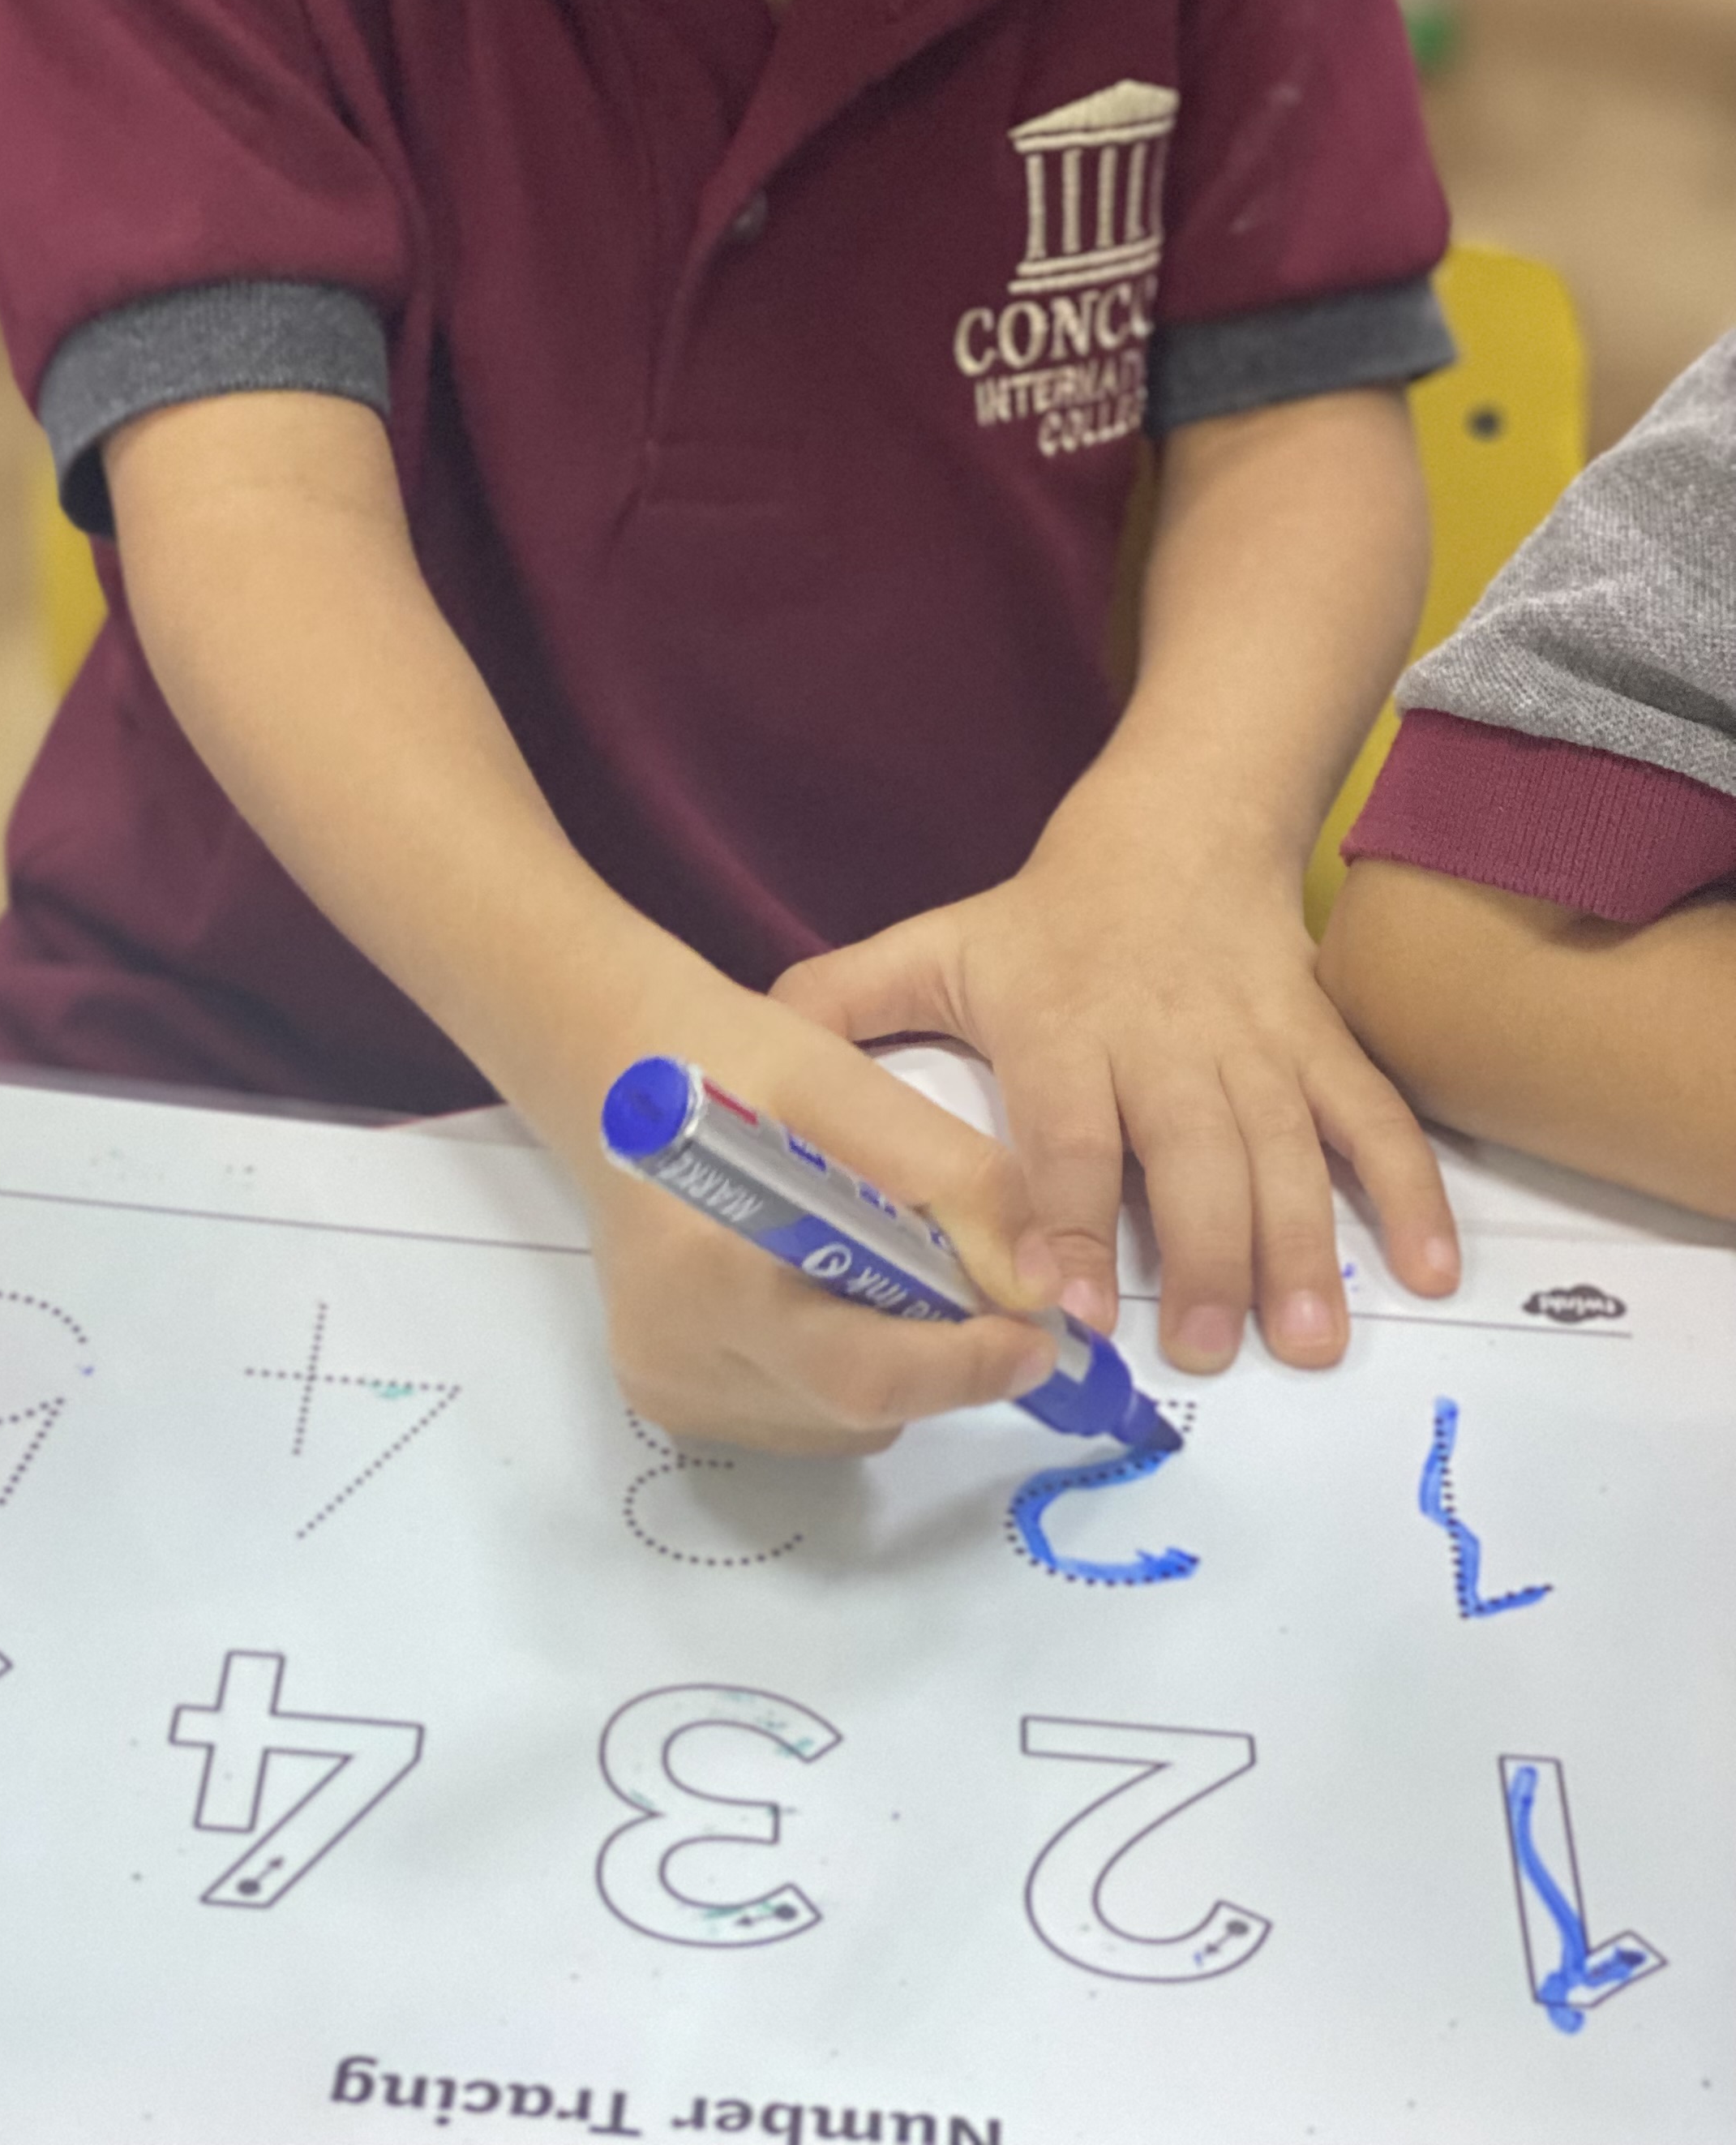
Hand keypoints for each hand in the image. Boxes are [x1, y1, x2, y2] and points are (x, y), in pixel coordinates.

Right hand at [572, 983, 1063, 1454]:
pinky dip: (840, 1375)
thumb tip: (1042, 1290)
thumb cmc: (736, 1061)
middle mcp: (675, 1352)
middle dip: (940, 1360)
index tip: (1042, 1339)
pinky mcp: (664, 1396)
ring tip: (875, 1269)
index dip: (968, 1367)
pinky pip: (796, 1418)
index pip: (864, 1373)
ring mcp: (664, 1384)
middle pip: (859, 1408)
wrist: (616, 1066)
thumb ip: (957, 1182)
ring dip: (894, 1369)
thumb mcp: (852, 1087)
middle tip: (973, 1288)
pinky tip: (822, 1294)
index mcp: (711, 1272)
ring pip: (837, 1425)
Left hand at [772, 809, 1460, 1379]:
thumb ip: (842, 1005)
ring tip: (1306, 1342)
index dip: (1062, 1216)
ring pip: (1286, 1152)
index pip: (1064, 1134)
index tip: (1061, 1300)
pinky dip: (1412, 1194)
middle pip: (1188, 1156)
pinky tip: (1430, 1273)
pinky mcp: (1321, 1044)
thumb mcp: (934, 946)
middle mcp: (1165, 1040)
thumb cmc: (1044, 919)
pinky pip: (1375, 1120)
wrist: (1177, 827)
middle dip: (1195, 1256)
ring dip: (1302, 1248)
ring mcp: (1255, 1046)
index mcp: (1063, 1026)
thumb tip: (749, 1061)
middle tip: (1197, 1351)